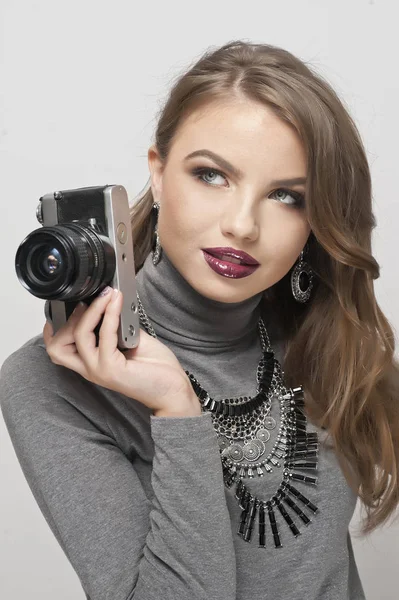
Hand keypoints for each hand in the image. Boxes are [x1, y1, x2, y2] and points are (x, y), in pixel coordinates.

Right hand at [42, 287, 200, 414]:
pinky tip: (117, 302)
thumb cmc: (156, 368)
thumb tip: (111, 302)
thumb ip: (115, 325)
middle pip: (57, 345)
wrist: (173, 390)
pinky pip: (105, 335)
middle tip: (86, 302)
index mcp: (91, 362)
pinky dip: (109, 314)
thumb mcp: (130, 340)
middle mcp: (90, 369)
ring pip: (79, 335)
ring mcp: (98, 370)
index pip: (58, 348)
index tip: (73, 304)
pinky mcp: (111, 369)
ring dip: (93, 309)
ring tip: (106, 295)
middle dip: (67, 319)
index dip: (57, 327)